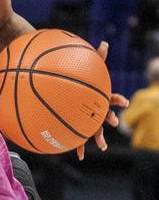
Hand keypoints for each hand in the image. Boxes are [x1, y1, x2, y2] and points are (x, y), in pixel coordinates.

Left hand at [76, 42, 127, 160]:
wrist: (74, 98)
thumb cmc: (85, 84)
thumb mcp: (91, 72)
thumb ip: (97, 58)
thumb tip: (104, 42)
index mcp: (100, 99)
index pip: (113, 98)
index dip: (119, 101)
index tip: (125, 103)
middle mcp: (98, 111)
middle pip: (107, 116)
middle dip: (111, 119)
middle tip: (115, 122)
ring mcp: (91, 121)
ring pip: (97, 131)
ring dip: (100, 138)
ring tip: (103, 146)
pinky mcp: (82, 129)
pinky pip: (80, 139)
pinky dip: (80, 148)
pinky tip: (80, 157)